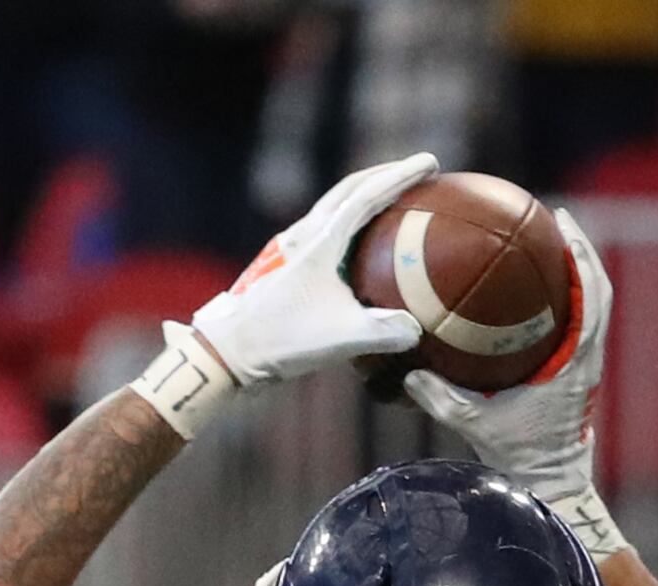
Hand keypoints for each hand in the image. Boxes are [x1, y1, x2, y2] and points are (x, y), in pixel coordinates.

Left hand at [181, 153, 433, 389]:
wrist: (227, 352)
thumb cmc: (280, 341)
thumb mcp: (338, 338)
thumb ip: (382, 332)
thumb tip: (417, 329)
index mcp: (319, 242)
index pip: (367, 196)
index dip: (401, 176)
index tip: (430, 162)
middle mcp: (305, 236)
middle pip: (350, 189)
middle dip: (386, 174)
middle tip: (419, 170)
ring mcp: (293, 249)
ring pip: (336, 208)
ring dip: (367, 196)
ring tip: (396, 200)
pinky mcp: (288, 267)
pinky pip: (329, 233)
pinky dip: (354, 227)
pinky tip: (366, 246)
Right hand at [406, 202, 607, 509]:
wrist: (552, 483)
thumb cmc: (521, 456)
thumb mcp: (475, 424)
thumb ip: (441, 397)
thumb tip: (408, 369)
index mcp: (575, 361)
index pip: (591, 298)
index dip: (582, 257)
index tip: (562, 223)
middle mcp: (588, 357)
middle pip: (598, 289)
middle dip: (581, 251)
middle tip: (555, 220)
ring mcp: (585, 364)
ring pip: (591, 305)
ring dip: (575, 273)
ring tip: (547, 244)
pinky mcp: (577, 373)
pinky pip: (575, 325)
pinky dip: (561, 300)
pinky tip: (530, 290)